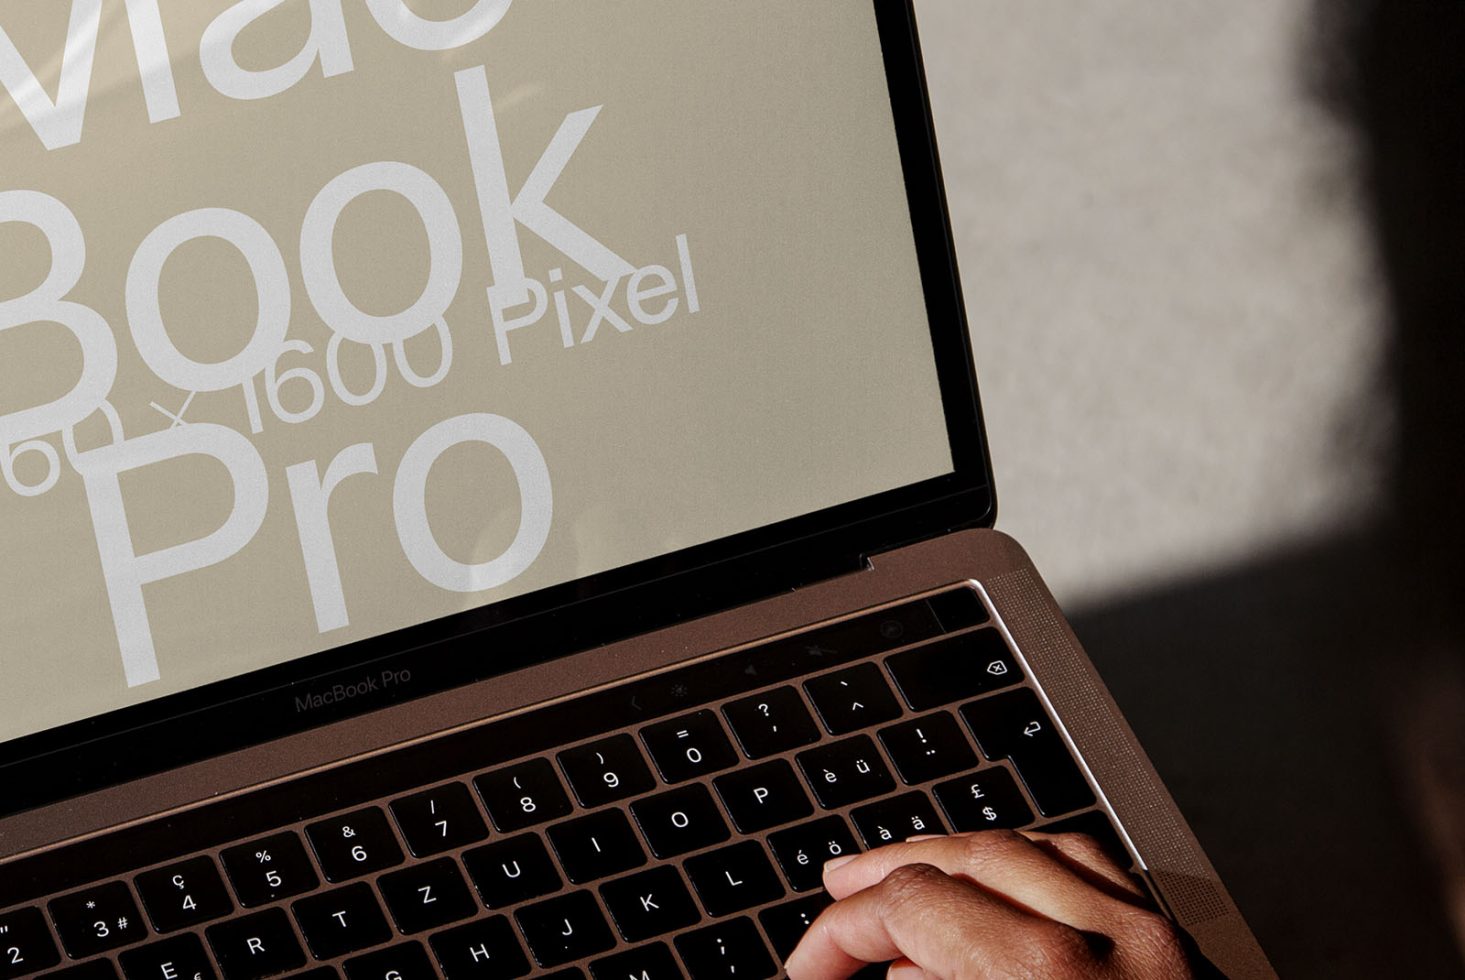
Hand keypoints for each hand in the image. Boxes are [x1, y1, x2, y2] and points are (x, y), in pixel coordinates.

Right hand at [784, 830, 1196, 979]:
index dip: (840, 935)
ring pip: (1031, 847)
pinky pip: (1093, 870)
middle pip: (966, 858)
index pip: (915, 906)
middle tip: (835, 901)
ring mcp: (1158, 941)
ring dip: (954, 855)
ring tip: (902, 872)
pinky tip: (999, 878)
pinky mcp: (1184, 954)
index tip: (810, 970)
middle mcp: (1113, 943)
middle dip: (887, 879)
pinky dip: (1028, 864)